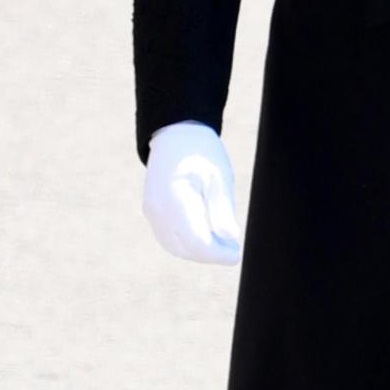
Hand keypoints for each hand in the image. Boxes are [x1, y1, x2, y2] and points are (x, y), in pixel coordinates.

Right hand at [144, 120, 240, 264]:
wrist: (175, 134)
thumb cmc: (201, 152)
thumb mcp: (219, 177)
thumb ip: (222, 209)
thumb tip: (229, 239)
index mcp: (176, 199)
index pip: (197, 241)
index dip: (218, 254)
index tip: (237, 255)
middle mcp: (158, 210)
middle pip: (186, 248)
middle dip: (211, 254)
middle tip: (233, 248)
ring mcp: (152, 213)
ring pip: (176, 248)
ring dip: (199, 251)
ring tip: (221, 243)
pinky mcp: (152, 213)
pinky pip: (169, 238)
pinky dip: (187, 244)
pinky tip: (205, 237)